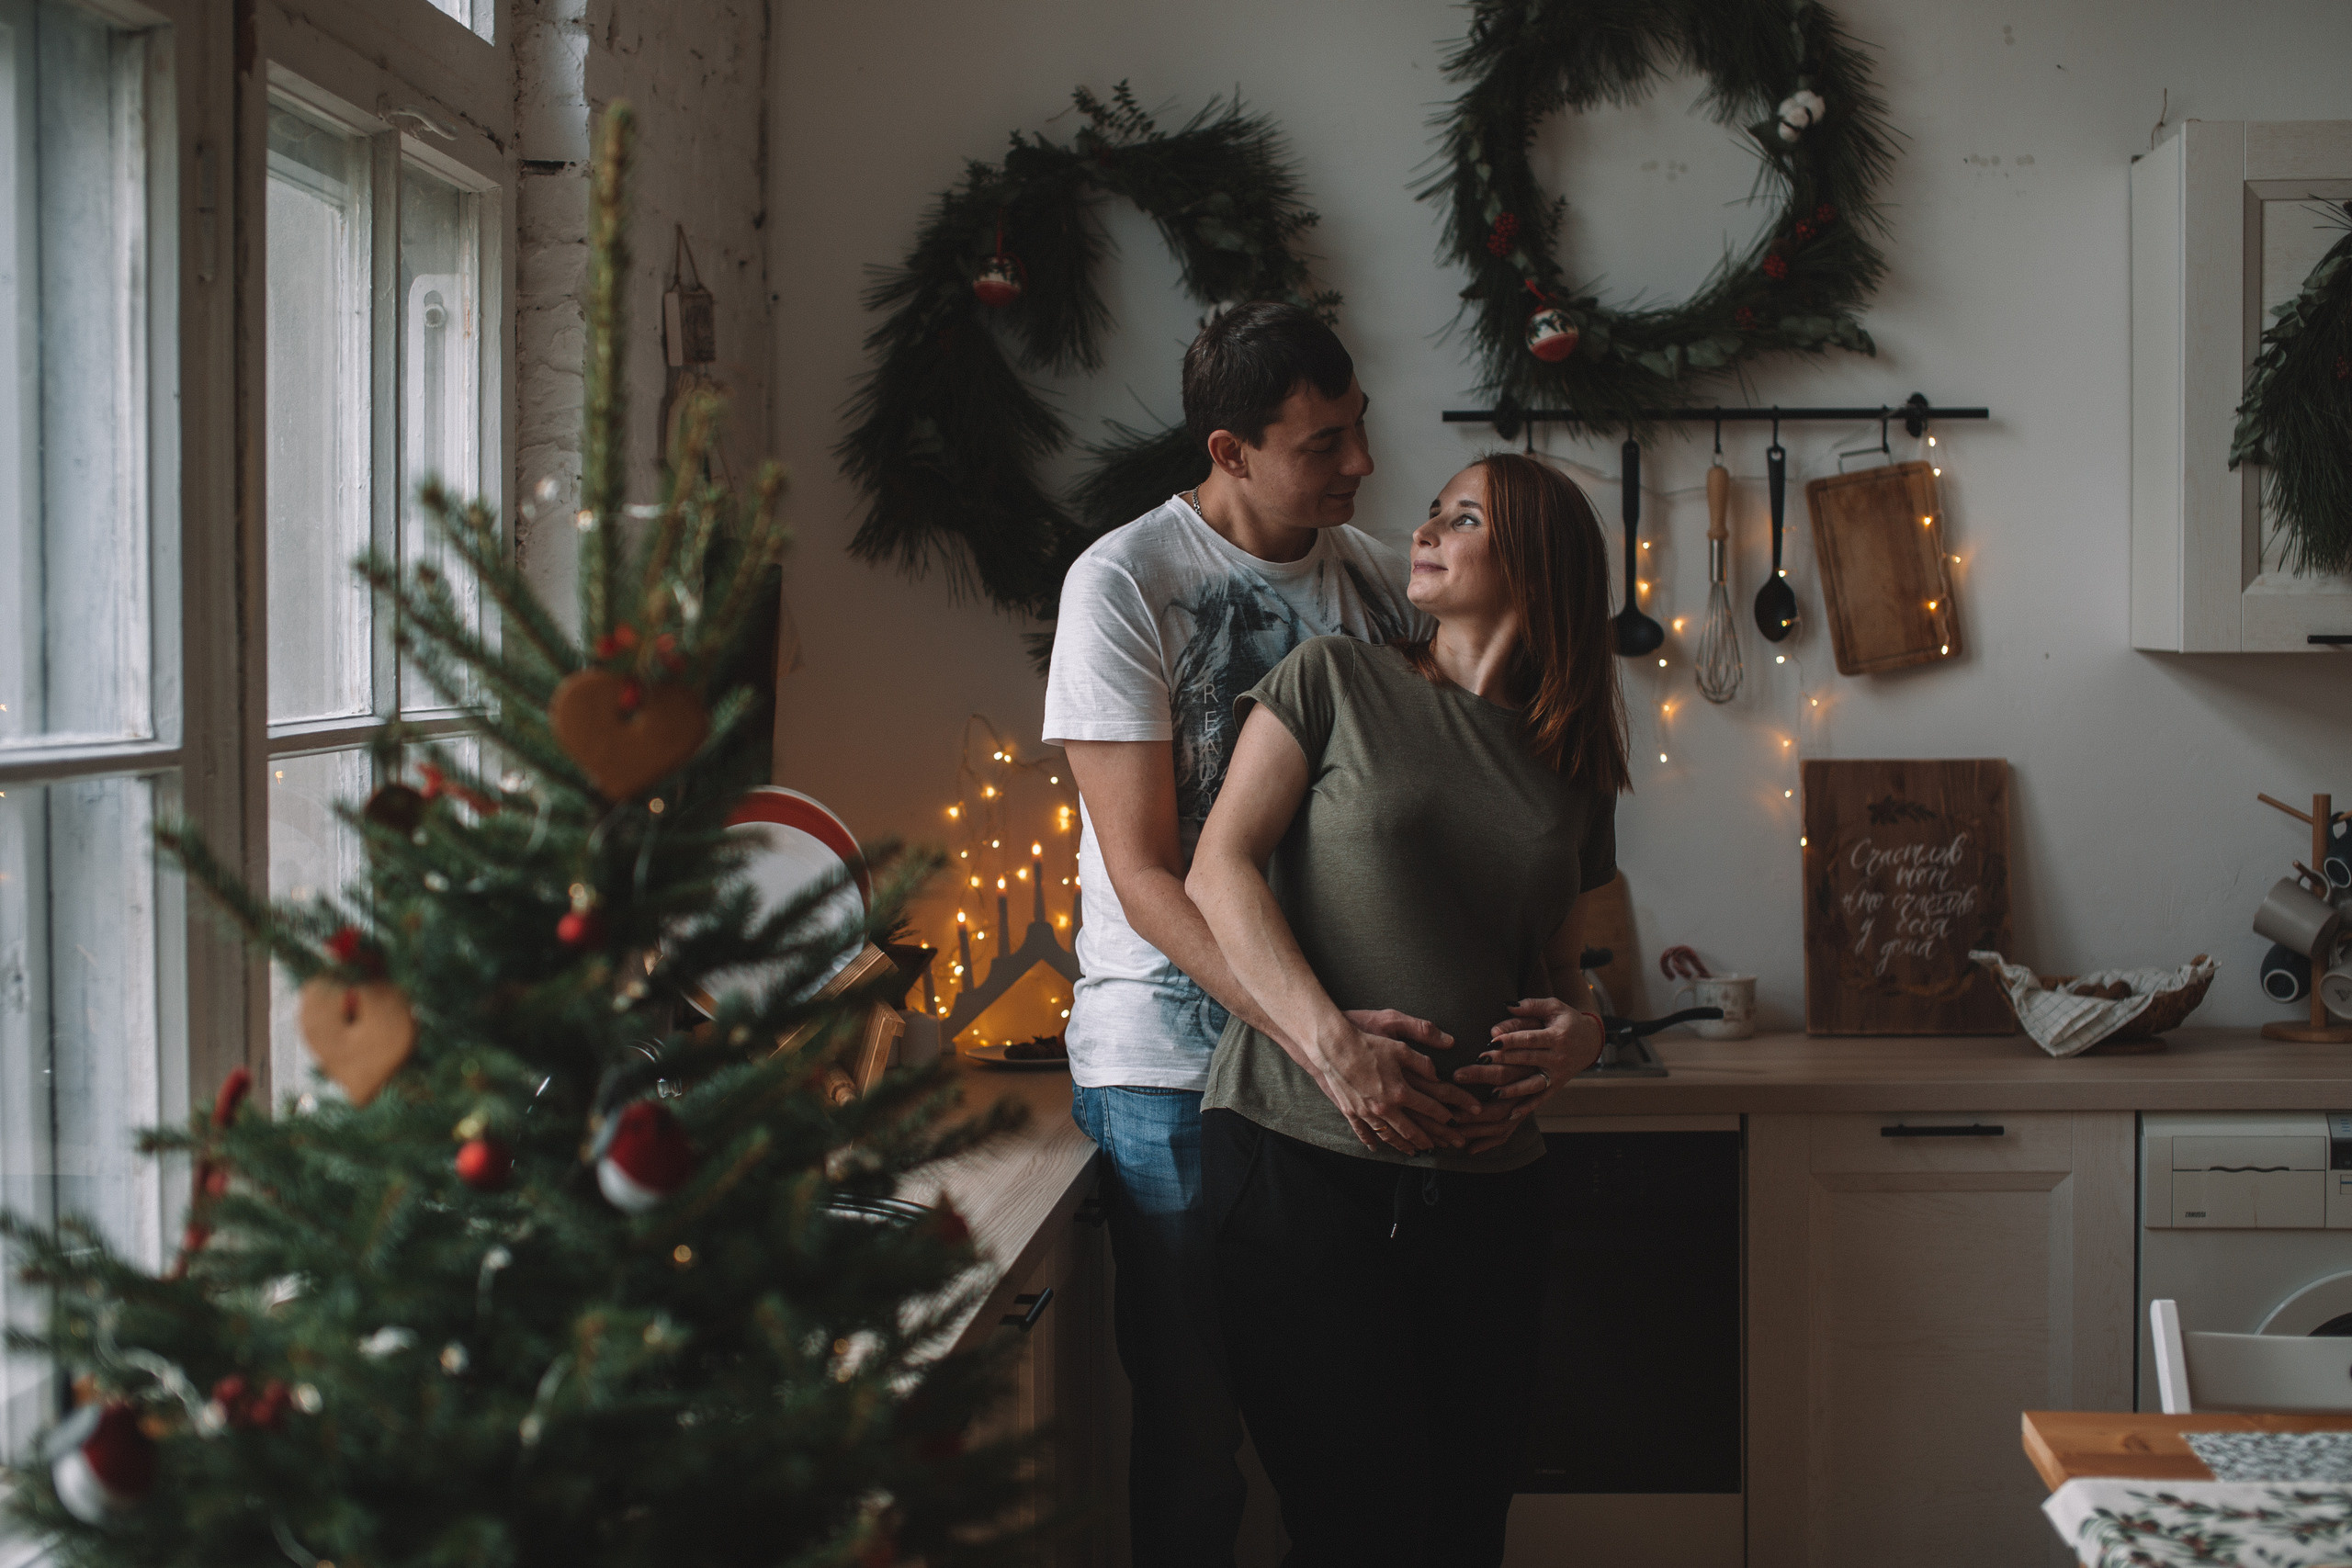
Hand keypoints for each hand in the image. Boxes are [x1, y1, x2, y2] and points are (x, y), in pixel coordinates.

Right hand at [1314, 1011, 1482, 1156]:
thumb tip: (1437, 1075)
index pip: (1429, 1107)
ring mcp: (1367, 1112)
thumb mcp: (1400, 1047)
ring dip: (1405, 1145)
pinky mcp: (1351, 1112)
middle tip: (1444, 1146)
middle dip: (1431, 1139)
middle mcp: (1386, 1107)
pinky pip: (1363, 1132)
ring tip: (1416, 1152)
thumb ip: (1422, 1062)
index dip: (1444, 1115)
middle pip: (1412, 1129)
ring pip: (1390, 1136)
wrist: (1334, 1048)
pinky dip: (1371, 1141)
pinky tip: (1377, 1148)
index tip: (1454, 1120)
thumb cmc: (1368, 1044)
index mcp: (1401, 1091)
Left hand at [1448, 998, 1601, 1154]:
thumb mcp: (1554, 1007)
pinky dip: (1527, 1107)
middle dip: (1503, 1061)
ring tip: (1493, 1092)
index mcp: (1557, 1036)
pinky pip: (1541, 1098)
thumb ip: (1531, 1005)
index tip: (1491, 1041)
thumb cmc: (1567, 1020)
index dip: (1511, 1040)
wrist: (1591, 1041)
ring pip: (1533, 1083)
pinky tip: (1511, 1114)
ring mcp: (1558, 1074)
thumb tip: (1507, 1005)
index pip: (1530, 1039)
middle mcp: (1559, 1057)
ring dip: (1513, 1089)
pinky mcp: (1557, 1085)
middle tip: (1480, 1062)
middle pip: (1526, 1060)